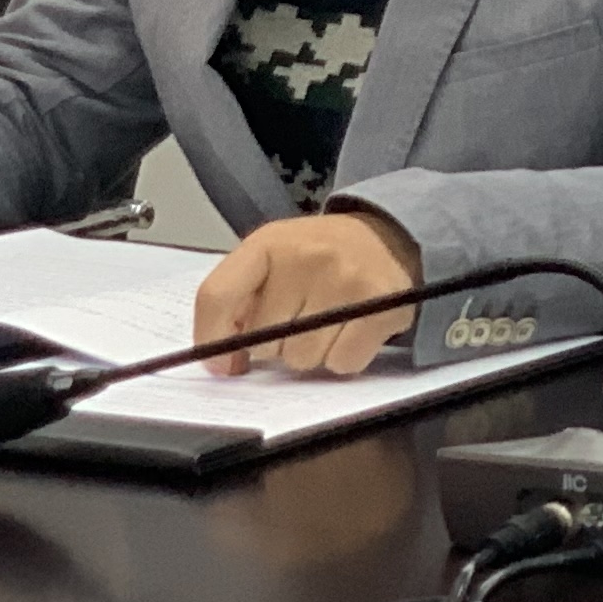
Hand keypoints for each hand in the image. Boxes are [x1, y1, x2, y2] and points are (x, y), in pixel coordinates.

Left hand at [192, 209, 425, 376]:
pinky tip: (351, 332)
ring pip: (302, 359)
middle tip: (297, 321)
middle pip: (264, 342)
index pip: (217, 296)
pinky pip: (342, 364)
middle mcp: (310, 257)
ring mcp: (349, 282)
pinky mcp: (384, 307)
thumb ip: (237, 300)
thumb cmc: (319, 256)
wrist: (391, 237)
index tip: (221, 363)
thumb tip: (223, 363)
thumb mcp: (272, 259)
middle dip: (276, 344)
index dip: (211, 339)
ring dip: (310, 354)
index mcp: (270, 242)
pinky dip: (343, 358)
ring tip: (326, 324)